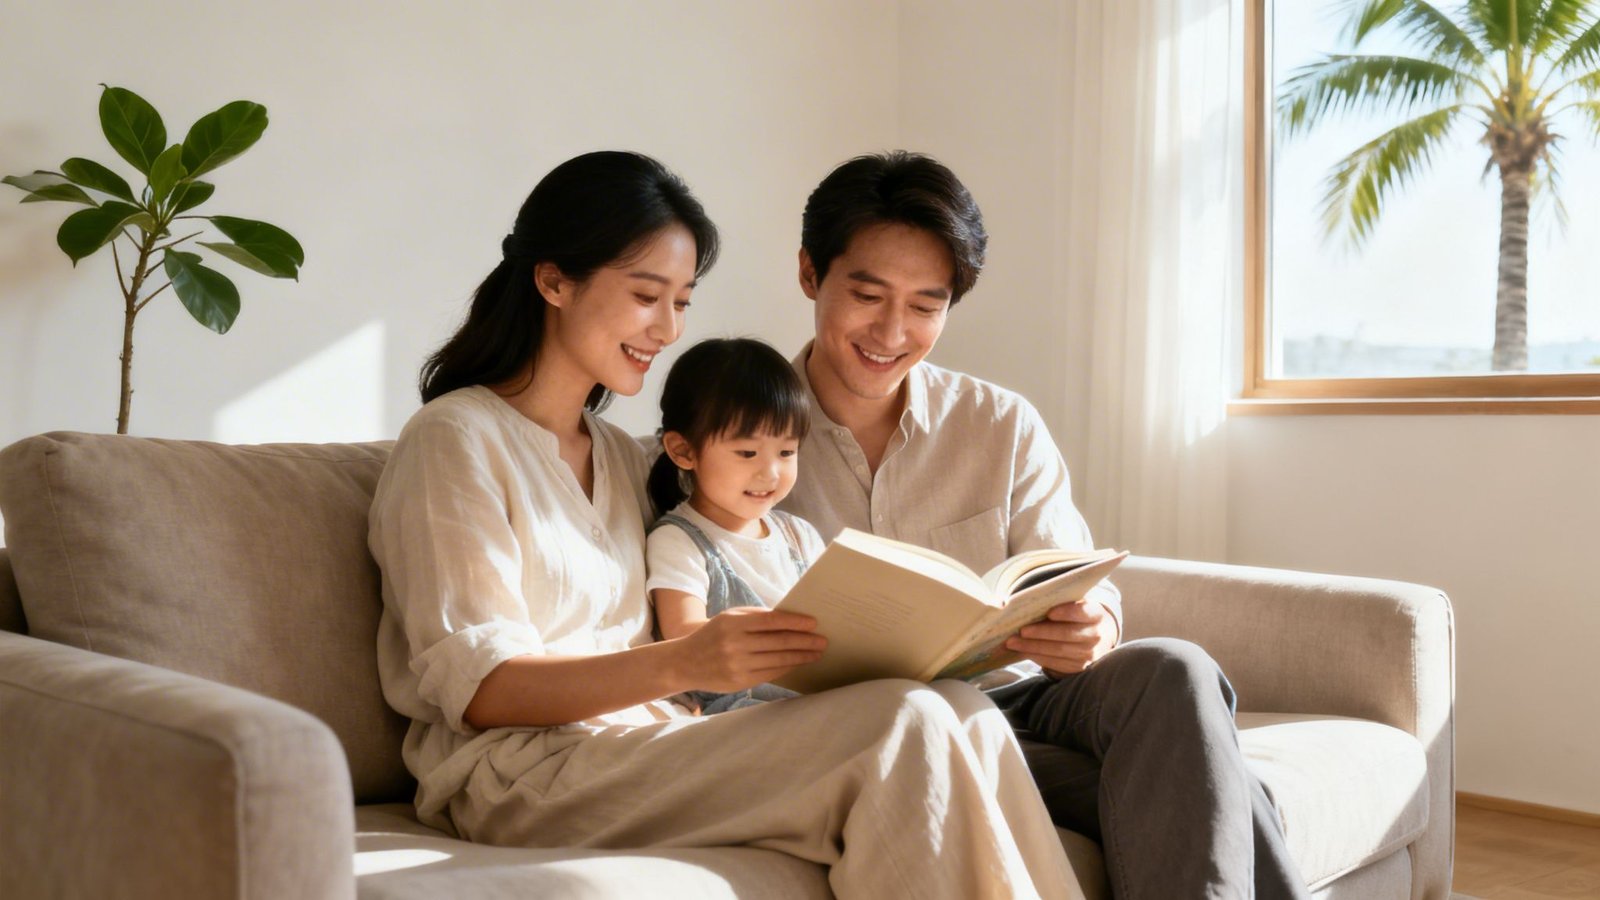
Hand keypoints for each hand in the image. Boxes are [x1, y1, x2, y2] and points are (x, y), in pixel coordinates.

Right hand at [673, 607, 826, 692]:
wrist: (686, 662)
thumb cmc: (714, 635)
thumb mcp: (730, 618)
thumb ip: (756, 617)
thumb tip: (791, 620)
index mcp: (733, 623)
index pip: (771, 621)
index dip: (795, 622)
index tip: (813, 623)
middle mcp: (735, 643)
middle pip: (778, 642)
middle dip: (804, 641)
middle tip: (823, 641)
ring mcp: (737, 664)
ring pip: (778, 660)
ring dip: (801, 657)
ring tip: (816, 653)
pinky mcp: (740, 681)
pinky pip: (770, 673)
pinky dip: (787, 667)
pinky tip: (798, 663)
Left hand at [1005, 598, 1117, 675]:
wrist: (1097, 638)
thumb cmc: (1078, 617)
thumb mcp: (1077, 606)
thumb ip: (1061, 603)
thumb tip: (1030, 603)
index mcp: (1096, 614)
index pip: (1083, 612)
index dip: (1068, 613)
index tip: (1049, 612)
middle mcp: (1096, 636)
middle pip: (1067, 634)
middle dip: (1042, 632)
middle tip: (1022, 630)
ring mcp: (1089, 654)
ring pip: (1058, 651)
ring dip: (1033, 647)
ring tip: (1013, 642)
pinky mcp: (1079, 668)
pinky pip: (1055, 663)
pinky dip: (1037, 657)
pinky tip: (1023, 651)